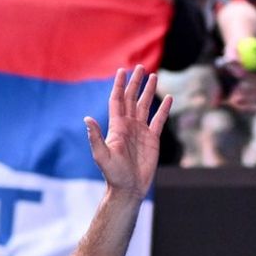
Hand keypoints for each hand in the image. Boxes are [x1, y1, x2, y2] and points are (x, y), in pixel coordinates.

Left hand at [84, 66, 171, 199]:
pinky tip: (169, 98)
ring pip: (145, 106)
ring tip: (153, 76)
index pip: (118, 100)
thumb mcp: (102, 155)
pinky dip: (164, 109)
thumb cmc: (113, 174)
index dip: (119, 86)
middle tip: (140, 67)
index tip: (122, 70)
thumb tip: (86, 119)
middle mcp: (128, 126)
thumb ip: (95, 137)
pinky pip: (158, 120)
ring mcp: (140, 131)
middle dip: (135, 83)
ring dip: (149, 91)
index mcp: (116, 126)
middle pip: (132, 99)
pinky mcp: (152, 139)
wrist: (129, 188)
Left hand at [228, 68, 255, 110]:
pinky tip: (241, 108)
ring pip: (251, 97)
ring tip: (231, 99)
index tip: (229, 66)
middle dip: (236, 86)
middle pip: (247, 87)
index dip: (237, 70)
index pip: (249, 74)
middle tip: (226, 86)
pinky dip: (249, 107)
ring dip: (241, 98)